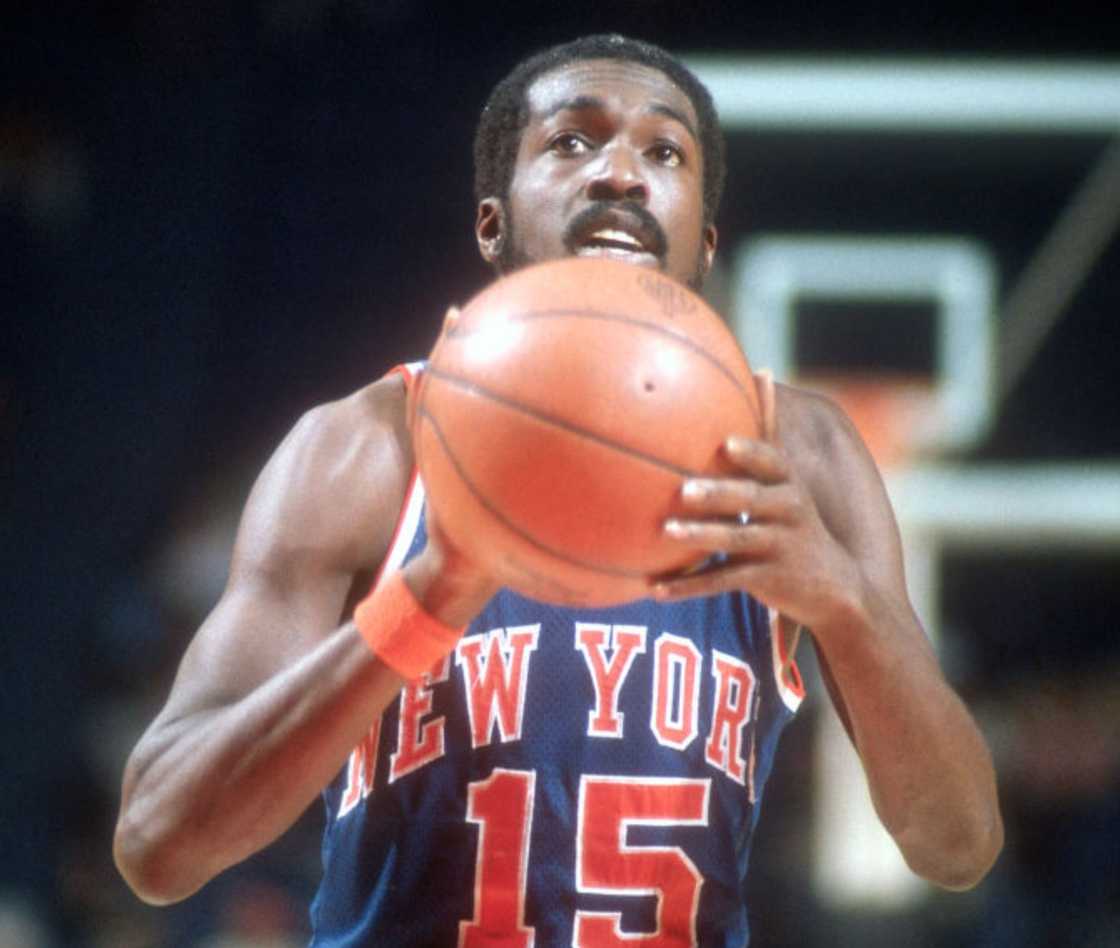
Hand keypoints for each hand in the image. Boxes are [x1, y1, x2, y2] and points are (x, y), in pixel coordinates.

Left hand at [652, 373, 860, 631]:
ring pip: (734, 539)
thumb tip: (761, 373)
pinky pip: (722, 580)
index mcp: (789, 485)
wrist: (834, 586)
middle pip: (750, 499)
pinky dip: (688, 585)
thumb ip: (766, 440)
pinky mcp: (766, 580)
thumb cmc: (792, 524)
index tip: (726, 444)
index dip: (752, 453)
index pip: (774, 463)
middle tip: (684, 489)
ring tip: (667, 531)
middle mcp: (787, 513)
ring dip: (700, 536)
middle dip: (719, 494)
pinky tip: (654, 588)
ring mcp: (777, 547)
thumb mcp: (788, 485)